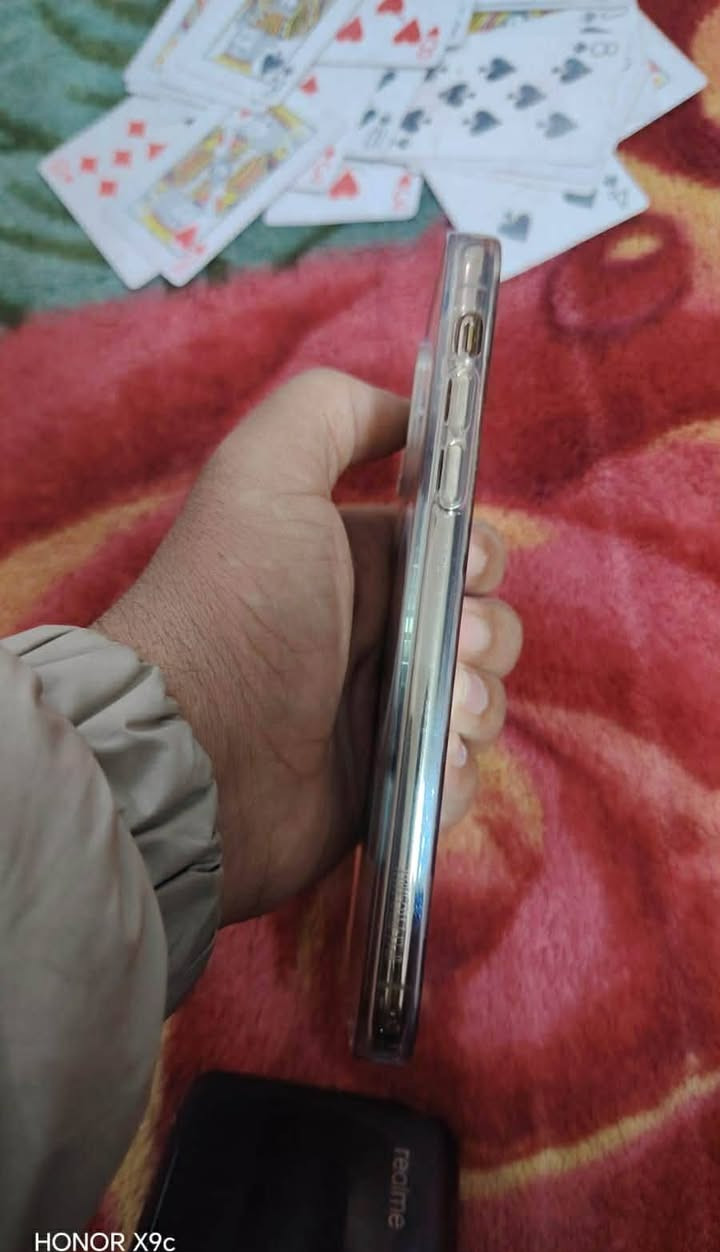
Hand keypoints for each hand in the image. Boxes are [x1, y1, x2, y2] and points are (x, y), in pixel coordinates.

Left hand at [96, 370, 521, 925]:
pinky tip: (430, 767)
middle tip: (460, 648)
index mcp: (352, 567)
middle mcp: (369, 638)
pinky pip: (453, 779)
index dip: (480, 555)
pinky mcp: (381, 790)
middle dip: (490, 636)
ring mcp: (376, 719)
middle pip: (479, 627)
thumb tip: (405, 416)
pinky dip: (456, 774)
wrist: (193, 749)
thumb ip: (328, 413)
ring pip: (478, 704)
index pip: (451, 552)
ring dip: (480, 706)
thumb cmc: (234, 604)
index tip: (471, 568)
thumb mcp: (263, 473)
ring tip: (443, 718)